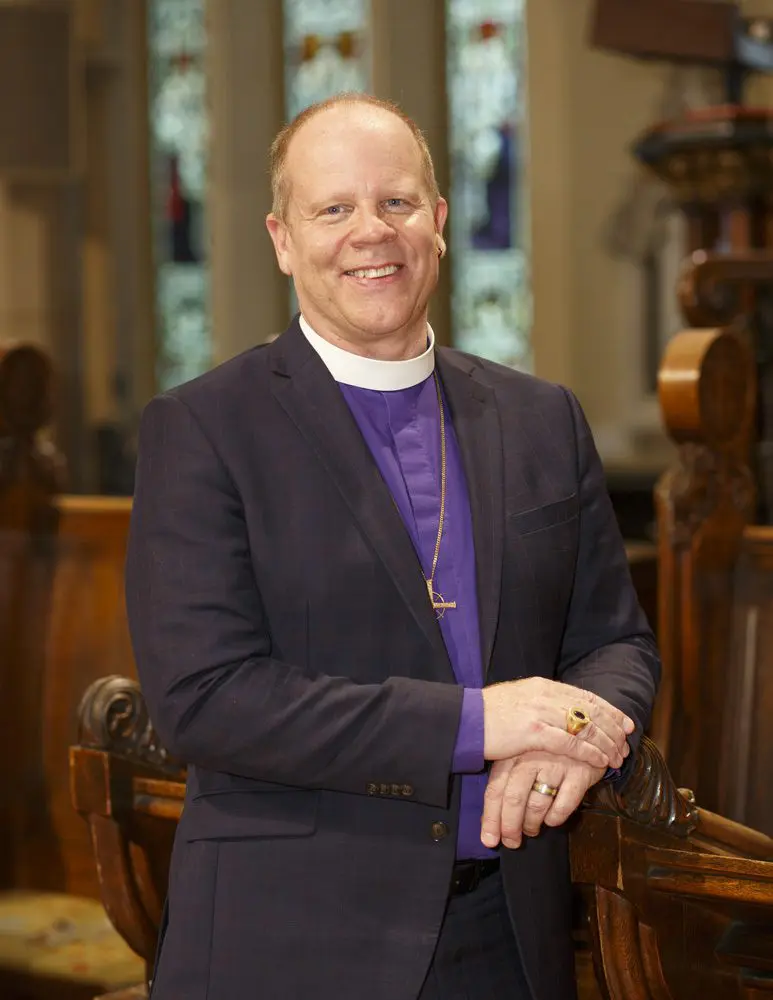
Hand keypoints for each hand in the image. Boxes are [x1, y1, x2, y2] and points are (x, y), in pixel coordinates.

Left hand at [480, 752, 605, 849]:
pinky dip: (556, 818)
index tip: (489, 840)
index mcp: (512, 753)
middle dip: (510, 827)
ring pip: (537, 804)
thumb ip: (505, 783)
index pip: (496, 789)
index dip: (491, 818)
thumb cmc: (544, 746)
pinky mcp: (579, 772)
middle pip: (514, 799)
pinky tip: (551, 820)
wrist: (583, 725)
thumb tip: (489, 822)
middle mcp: (531, 757)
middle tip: (511, 842)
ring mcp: (556, 764)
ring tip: (531, 830)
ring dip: (532, 824)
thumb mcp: (520, 754)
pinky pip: (565, 804)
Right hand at [482, 677, 632, 769]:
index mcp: (543, 685)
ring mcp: (540, 712)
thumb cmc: (487, 715)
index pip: (586, 696)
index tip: (626, 722)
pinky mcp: (534, 732)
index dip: (609, 710)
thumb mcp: (518, 700)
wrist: (463, 720)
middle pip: (591, 711)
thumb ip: (540, 703)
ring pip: (586, 727)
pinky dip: (590, 753)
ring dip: (606, 744)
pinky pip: (571, 743)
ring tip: (618, 758)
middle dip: (613, 729)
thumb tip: (560, 712)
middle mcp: (545, 694)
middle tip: (627, 744)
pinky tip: (600, 762)